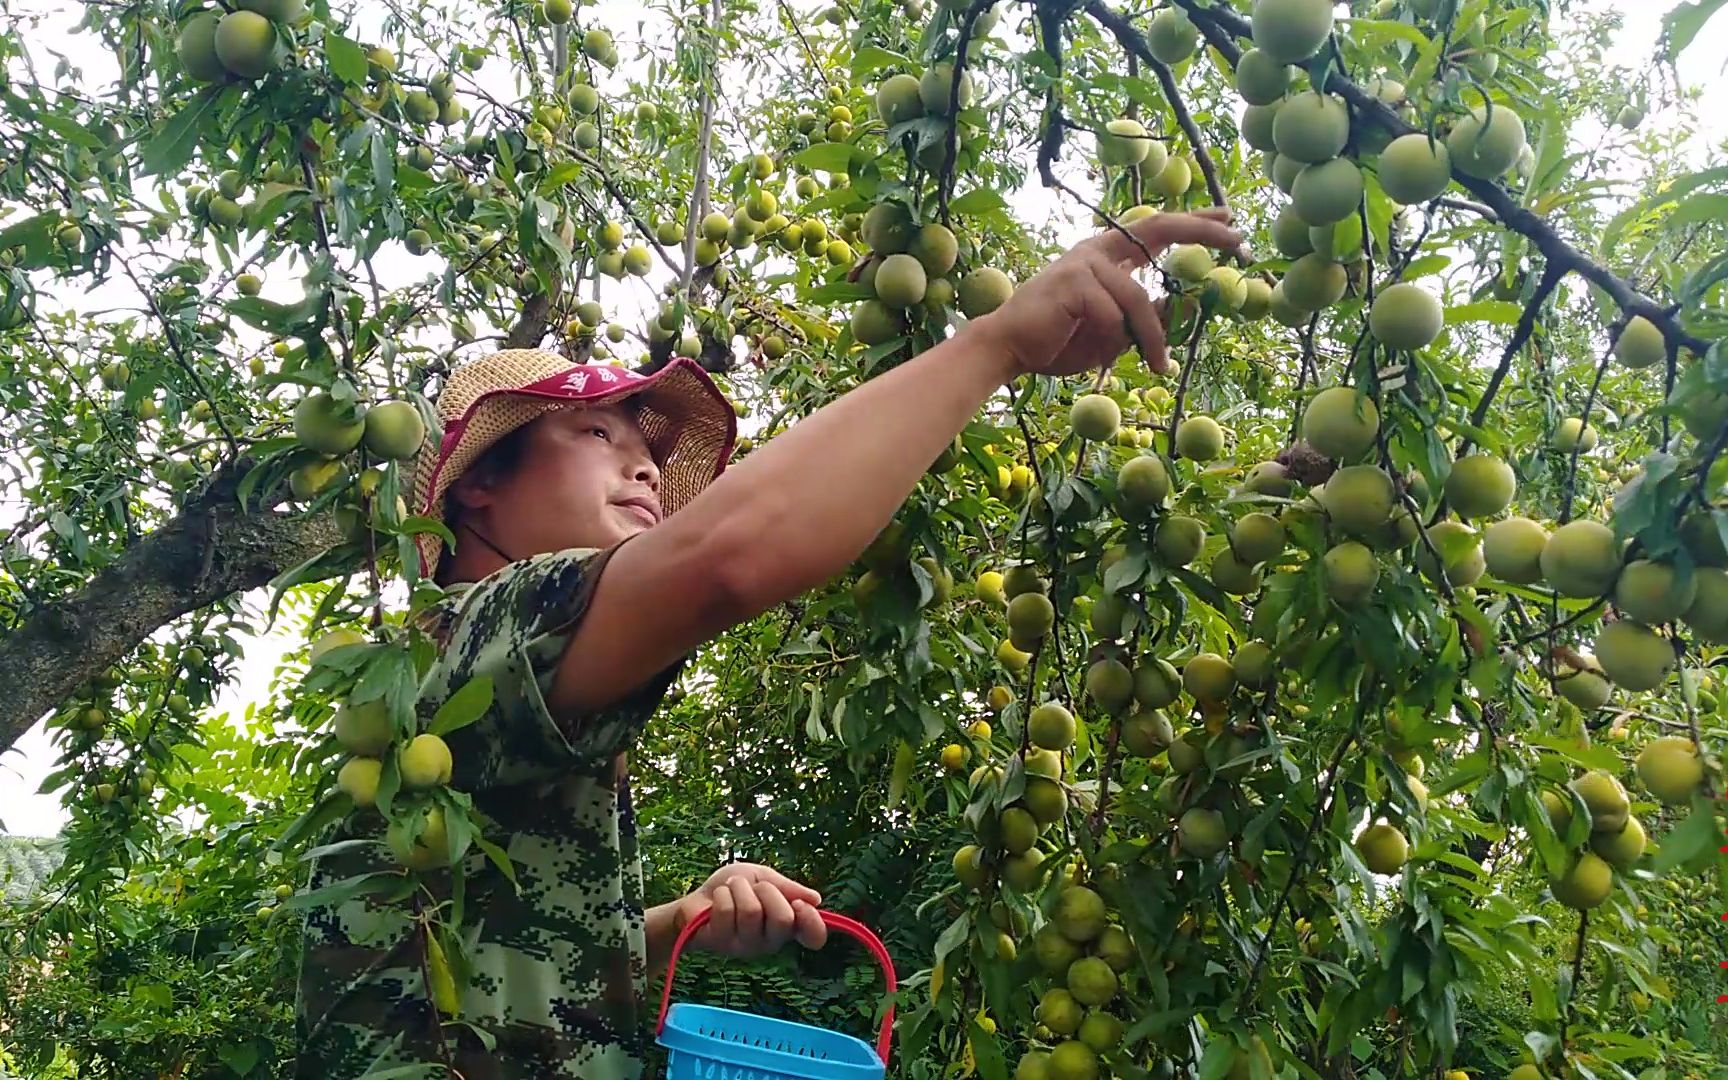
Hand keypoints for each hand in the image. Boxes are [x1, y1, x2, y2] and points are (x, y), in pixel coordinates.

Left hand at [671, 863, 826, 956]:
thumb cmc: (733, 889)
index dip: (812, 921)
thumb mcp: (762, 877)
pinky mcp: (723, 945)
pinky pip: (727, 911)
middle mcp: (771, 941)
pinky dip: (721, 895)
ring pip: (752, 911)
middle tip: (754, 888)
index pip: (814, 936)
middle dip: (767, 891)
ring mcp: (747, 946)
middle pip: (783, 919)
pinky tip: (715, 902)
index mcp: (787, 924)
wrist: (697, 897)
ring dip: (739, 889)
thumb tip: (816, 899)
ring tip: (731, 890)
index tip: (799, 904)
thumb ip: (787, 888)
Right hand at [968, 206, 1241, 378]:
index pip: (1156, 229)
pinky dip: (1113, 341)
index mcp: (1105, 256)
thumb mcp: (1112, 331)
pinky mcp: (1074, 282)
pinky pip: (1115, 317)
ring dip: (1151, 338)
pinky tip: (1096, 351)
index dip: (1194, 222)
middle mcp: (1097, 250)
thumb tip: (1184, 304)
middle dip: (1201, 231)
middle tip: (1238, 240)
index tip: (1228, 218)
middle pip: (1158, 229)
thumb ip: (1143, 316)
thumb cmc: (1058, 340)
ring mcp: (1085, 262)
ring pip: (1139, 300)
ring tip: (1157, 365)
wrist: (1007, 347)